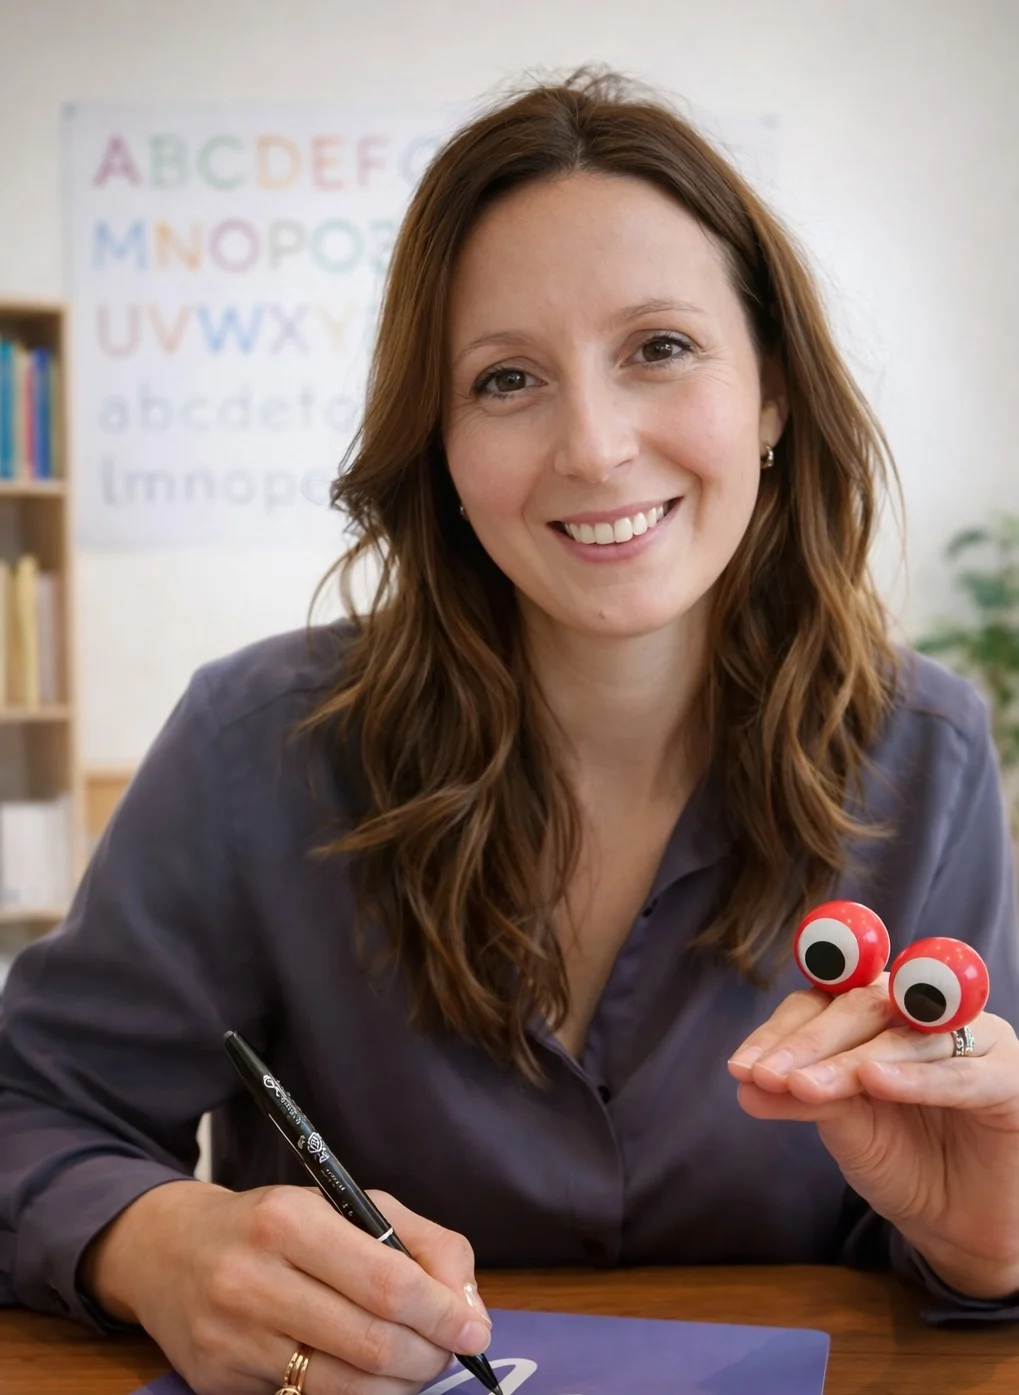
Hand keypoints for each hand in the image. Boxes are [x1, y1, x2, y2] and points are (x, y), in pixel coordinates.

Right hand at [80, 1180, 491, 1393]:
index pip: (386, 1282)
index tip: (475, 1331)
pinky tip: (370, 1378)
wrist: (170, 1251)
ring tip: (417, 1367)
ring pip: (343, 1387)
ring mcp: (232, 1339)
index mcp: (289, 1221)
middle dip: (428, 1357)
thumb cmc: (276, 1225)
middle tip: (451, 1353)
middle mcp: (253, 1280)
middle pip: (370, 1342)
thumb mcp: (345, 1206)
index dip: (441, 1314)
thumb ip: (419, 1243)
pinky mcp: (219, 1384)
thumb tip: (468, 1308)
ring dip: (399, 1385)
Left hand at [728, 975, 1018, 1297]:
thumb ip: (801, 1096)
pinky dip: (913, 1078)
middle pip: (862, 1004)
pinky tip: (873, 1084)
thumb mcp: (842, 1125)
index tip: (742, 1067)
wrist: (959, 1222)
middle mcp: (928, 1011)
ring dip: (848, 1061)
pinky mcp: (1008, 1078)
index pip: (825, 999)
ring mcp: (974, 1039)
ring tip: (804, 1086)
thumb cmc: (901, 1159)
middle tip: (767, 1075)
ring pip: (904, 1035)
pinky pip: (959, 1075)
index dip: (782, 1029)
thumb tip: (744, 1084)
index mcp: (882, 1010)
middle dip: (809, 1041)